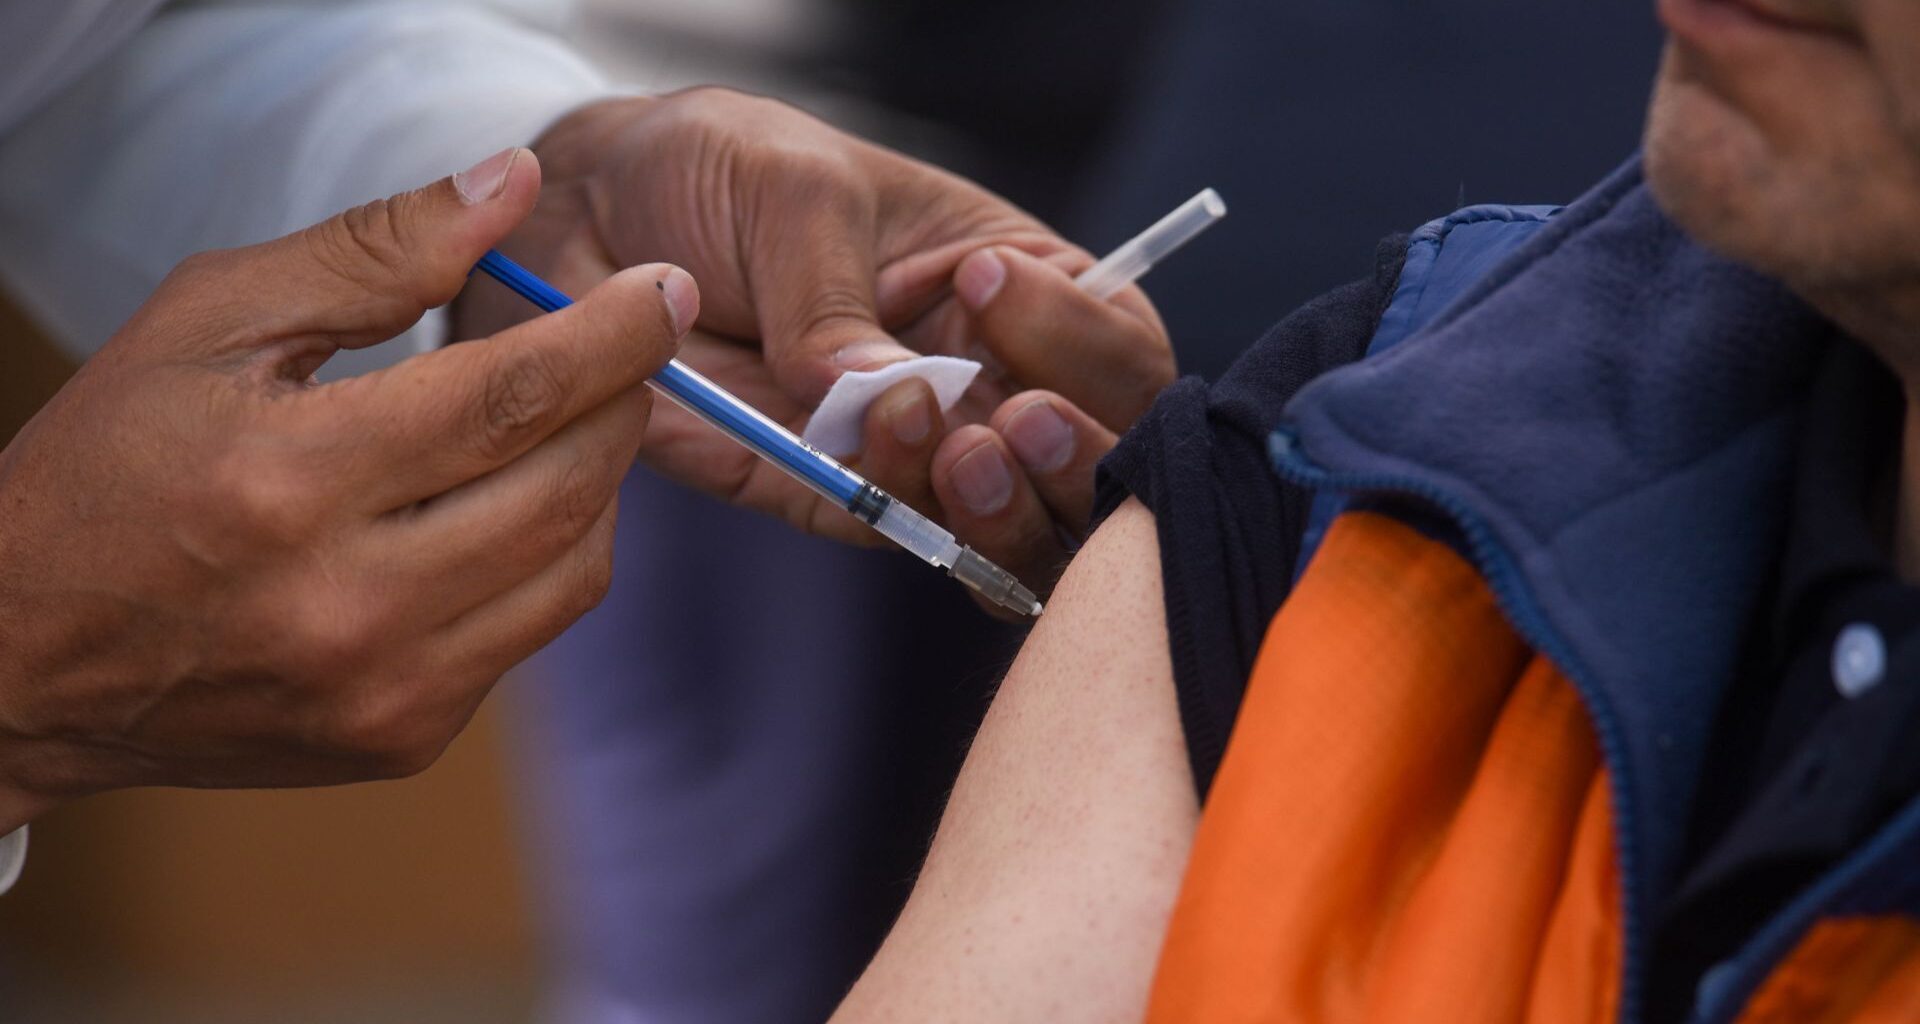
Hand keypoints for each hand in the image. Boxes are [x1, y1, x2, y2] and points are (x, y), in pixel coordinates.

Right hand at [0, 149, 691, 830]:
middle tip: (623, 354)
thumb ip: (370, 251)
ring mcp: (382, 689)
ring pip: (573, 568)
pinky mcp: (400, 740)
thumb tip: (509, 186)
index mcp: (290, 482)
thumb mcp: (207, 323)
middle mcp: (347, 604)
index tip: (661, 292)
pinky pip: (529, 633)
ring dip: (596, 483)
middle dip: (621, 404)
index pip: (511, 395)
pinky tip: (499, 511)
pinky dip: (544, 559)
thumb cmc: (106, 470)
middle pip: (564, 487)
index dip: (611, 335)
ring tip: (560, 426)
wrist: (21, 659)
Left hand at [453, 88, 1173, 597]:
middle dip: (1070, 454)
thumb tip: (885, 397)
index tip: (993, 294)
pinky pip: (897, 536)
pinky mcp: (831, 496)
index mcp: (1018, 285)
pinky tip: (871, 465)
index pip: (1116, 340)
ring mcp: (917, 449)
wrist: (588, 216)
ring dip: (998, 504)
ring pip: (1012, 524)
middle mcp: (985, 377)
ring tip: (950, 450)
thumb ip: (837, 294)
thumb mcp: (793, 190)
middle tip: (1009, 419)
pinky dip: (903, 520)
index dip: (1086, 342)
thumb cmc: (716, 168)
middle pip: (1091, 459)